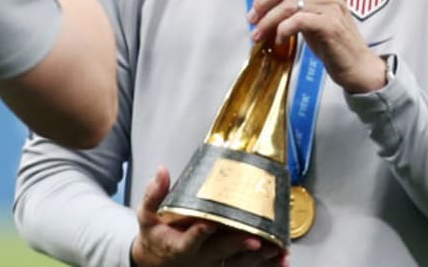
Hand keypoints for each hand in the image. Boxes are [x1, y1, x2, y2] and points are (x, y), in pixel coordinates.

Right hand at [131, 167, 286, 266]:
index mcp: (179, 245)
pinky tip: (281, 260)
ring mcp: (213, 265)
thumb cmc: (155, 236)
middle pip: (221, 252)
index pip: (190, 239)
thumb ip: (154, 194)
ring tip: (275, 248)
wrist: (157, 261)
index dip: (201, 232)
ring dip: (258, 258)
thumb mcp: (146, 216)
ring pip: (237, 264)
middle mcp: (199, 258)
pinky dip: (264, 266)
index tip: (209, 224)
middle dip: (238, 245)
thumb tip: (162, 171)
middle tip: (255, 238)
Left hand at [246, 0, 387, 93]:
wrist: (353, 64)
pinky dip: (281, 30)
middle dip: (263, 0)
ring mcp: (332, 7)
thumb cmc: (327, 36)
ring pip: (288, 4)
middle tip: (252, 17)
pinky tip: (278, 39)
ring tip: (258, 33)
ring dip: (267, 20)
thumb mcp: (303, 13)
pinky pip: (296, 20)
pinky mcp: (329, 25)